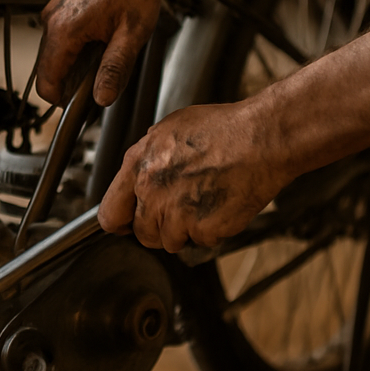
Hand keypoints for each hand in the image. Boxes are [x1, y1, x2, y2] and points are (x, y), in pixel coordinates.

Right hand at [36, 0, 161, 107]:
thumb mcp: (133, 31)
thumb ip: (115, 68)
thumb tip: (101, 100)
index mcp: (63, 31)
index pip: (46, 84)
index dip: (63, 102)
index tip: (85, 107)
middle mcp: (51, 21)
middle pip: (50, 71)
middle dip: (73, 82)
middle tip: (108, 76)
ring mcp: (53, 12)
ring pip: (56, 54)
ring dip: (78, 62)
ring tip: (111, 49)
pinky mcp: (60, 5)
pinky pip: (61, 38)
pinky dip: (78, 46)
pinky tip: (105, 34)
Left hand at [98, 102, 287, 251]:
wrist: (261, 138)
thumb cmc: (222, 128)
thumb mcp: (169, 128)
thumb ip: (147, 155)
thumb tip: (138, 171)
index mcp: (137, 165)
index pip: (109, 214)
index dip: (120, 222)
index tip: (128, 223)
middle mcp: (151, 192)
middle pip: (142, 234)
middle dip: (158, 227)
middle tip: (181, 209)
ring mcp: (177, 213)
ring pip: (171, 241)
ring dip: (186, 230)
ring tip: (205, 201)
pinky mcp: (204, 229)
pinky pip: (201, 241)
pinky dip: (212, 230)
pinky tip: (221, 205)